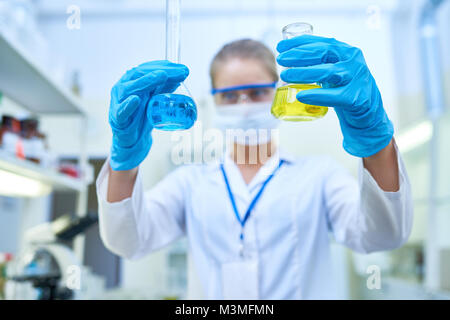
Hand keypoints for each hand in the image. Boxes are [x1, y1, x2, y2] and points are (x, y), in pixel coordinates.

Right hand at [109, 60, 188, 169]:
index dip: (165, 66)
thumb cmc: (142, 117)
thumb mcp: (156, 99)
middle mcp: (123, 87)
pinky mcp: (117, 119)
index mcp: (132, 81)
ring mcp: (118, 102)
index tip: (183, 69)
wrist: (132, 140)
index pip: (147, 68)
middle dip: (161, 71)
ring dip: (146, 81)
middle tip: (178, 72)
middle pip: (140, 74)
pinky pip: (122, 111)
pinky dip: (128, 105)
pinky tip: (135, 100)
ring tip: (162, 76)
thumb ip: (165, 87)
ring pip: (130, 88)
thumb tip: (182, 74)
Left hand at [276, 34, 393, 157]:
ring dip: (304, 73)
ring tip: (285, 75)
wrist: (368, 113)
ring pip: (327, 72)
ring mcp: (356, 79)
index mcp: (346, 52)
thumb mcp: (334, 71)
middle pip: (323, 53)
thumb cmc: (346, 89)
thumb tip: (289, 59)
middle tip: (281, 59)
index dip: (300, 42)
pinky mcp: (356, 98)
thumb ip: (319, 63)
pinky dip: (316, 95)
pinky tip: (301, 96)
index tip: (281, 46)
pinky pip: (334, 96)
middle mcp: (353, 62)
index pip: (322, 42)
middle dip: (299, 55)